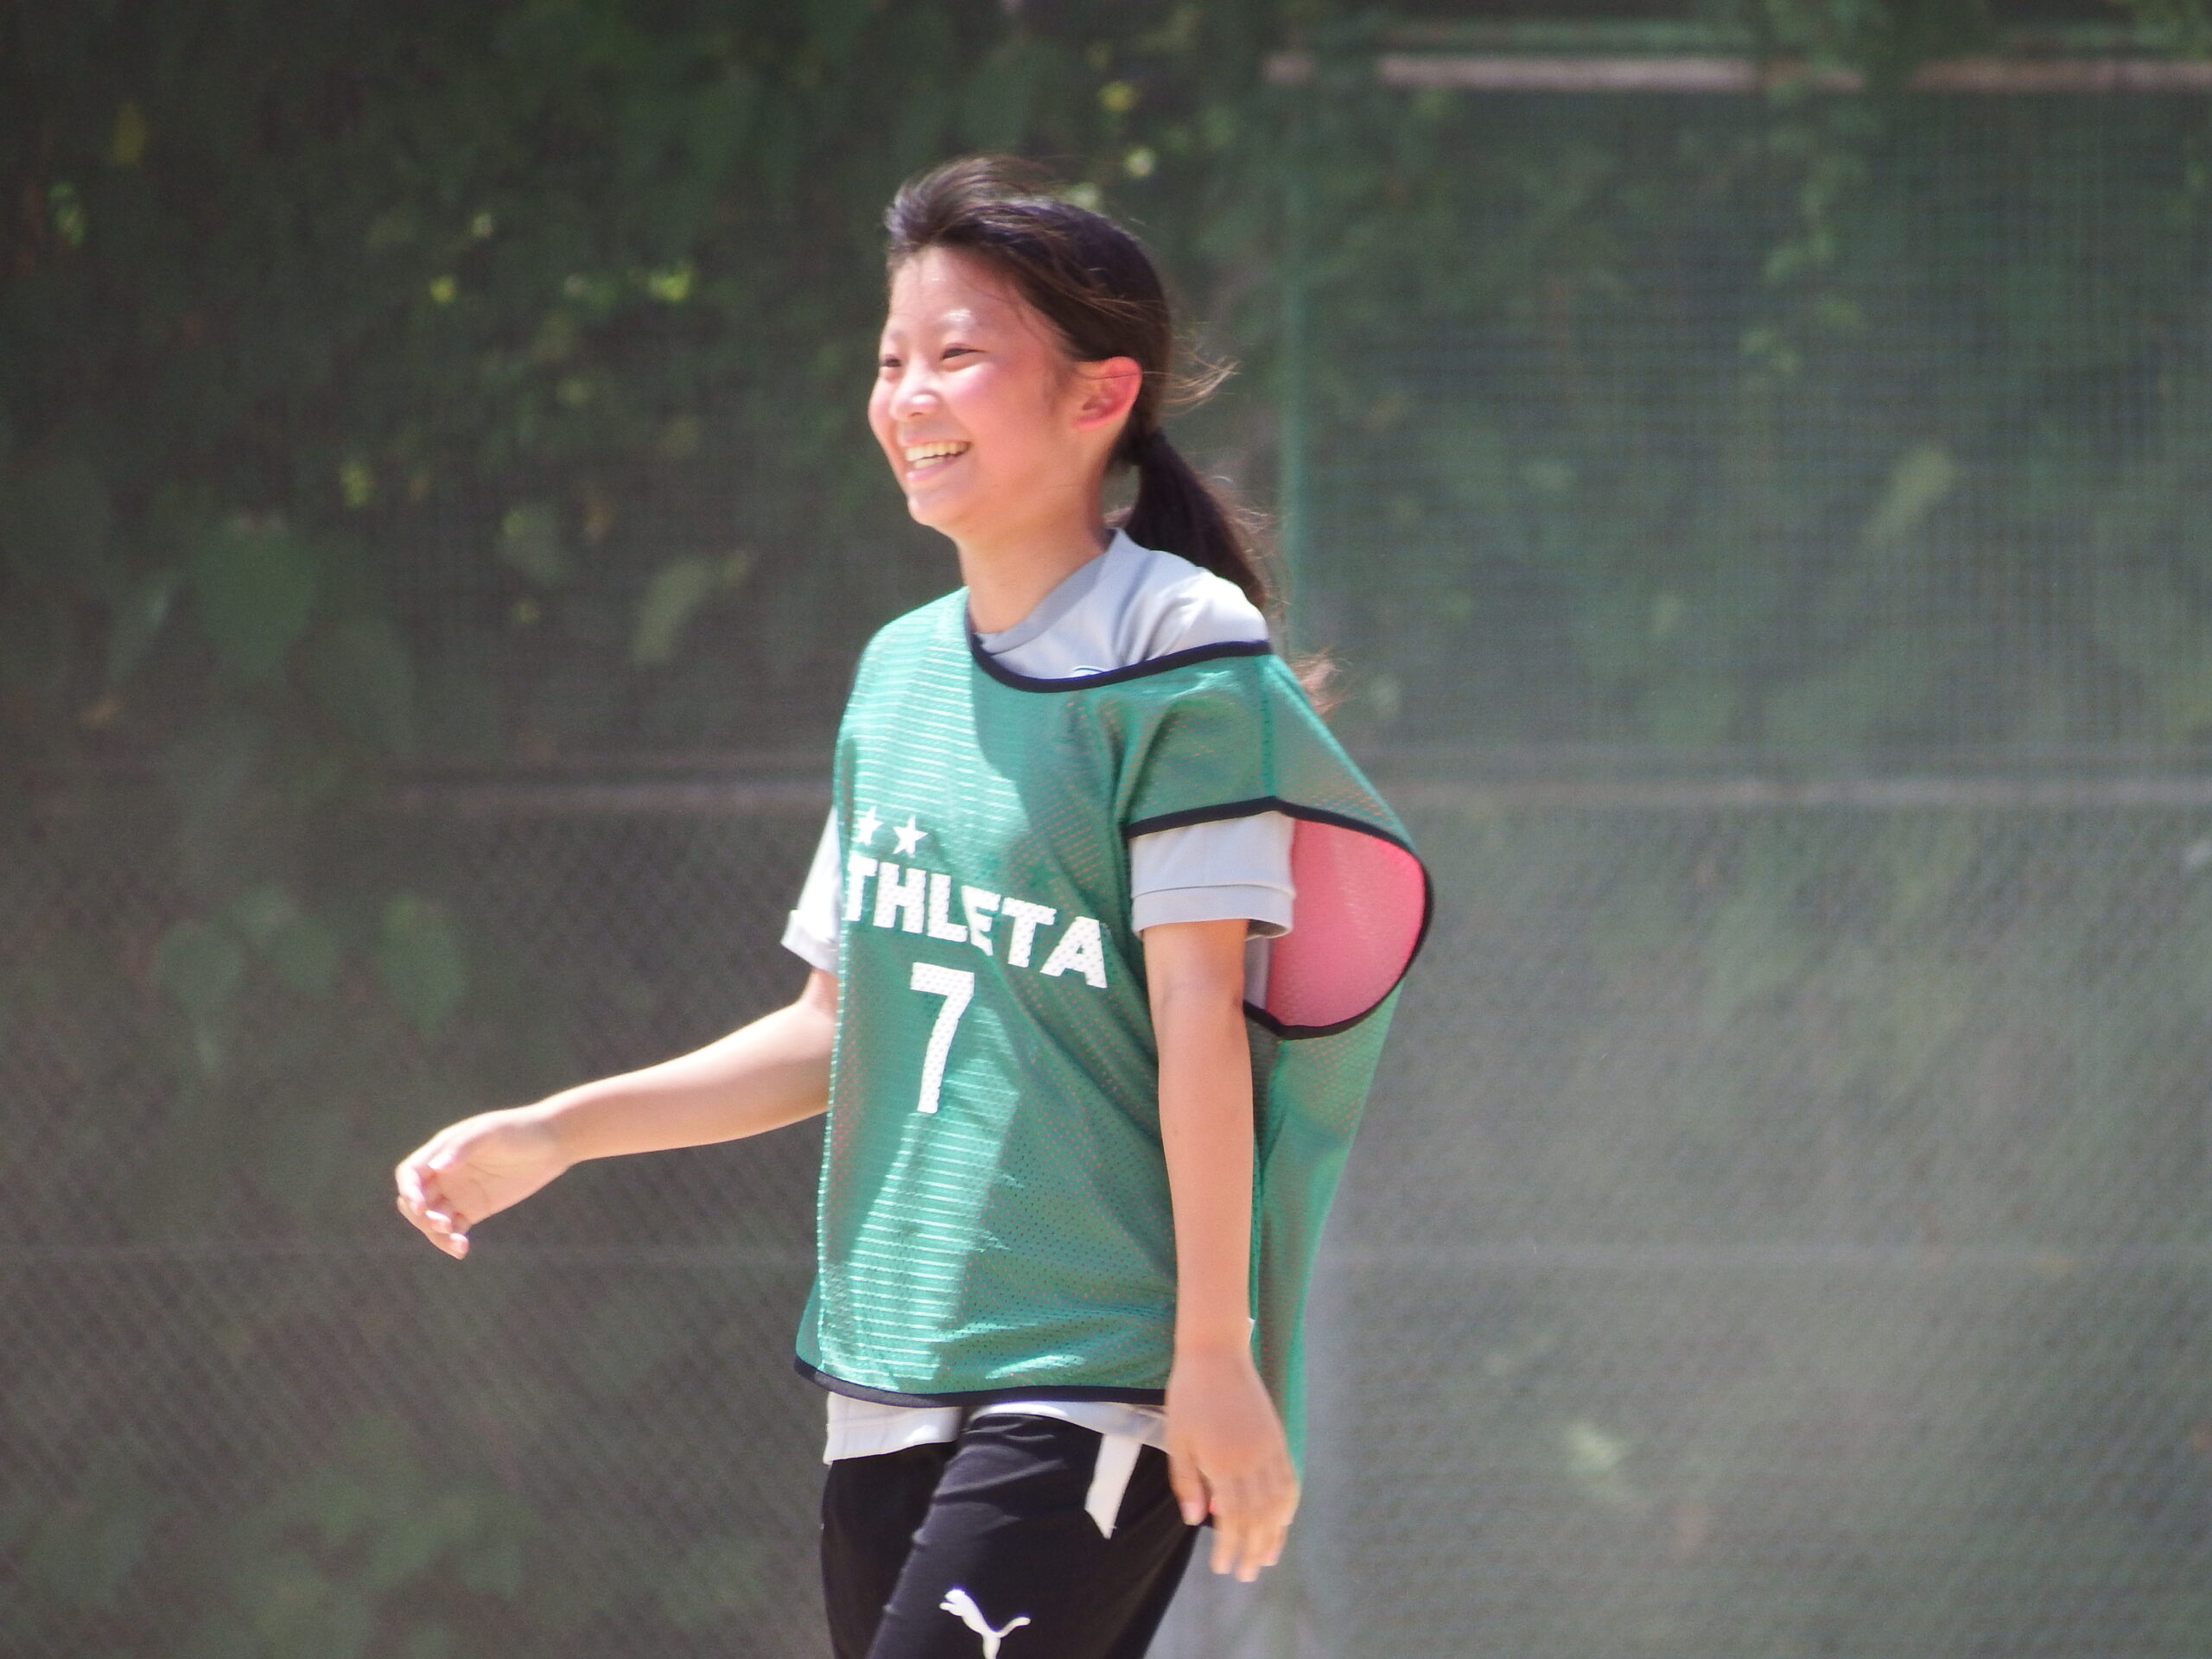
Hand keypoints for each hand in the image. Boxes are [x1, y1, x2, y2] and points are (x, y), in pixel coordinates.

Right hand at [393, 1107, 567, 1258]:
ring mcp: (457, 1193)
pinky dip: (452, 1241)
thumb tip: (437, 1167)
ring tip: (459, 1244)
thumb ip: (463, 1147)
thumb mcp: (490, 1132)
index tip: (420, 1208)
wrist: (552, 1143)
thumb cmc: (518, 1129)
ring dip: (436, 1234)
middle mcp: (443, 1174)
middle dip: (421, 1217)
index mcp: (441, 1150)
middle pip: (415, 1201)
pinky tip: (462, 1248)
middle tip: (443, 1224)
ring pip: (432, 1220)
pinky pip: (453, 1230)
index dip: (408, 1191)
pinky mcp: (473, 1210)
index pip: (410, 1173)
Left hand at [1164, 1345, 1298, 1580]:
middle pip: (1259, 1517)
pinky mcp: (1277, 1438)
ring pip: (1279, 1503)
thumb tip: (1196, 1522)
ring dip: (1274, 1534)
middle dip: (1252, 1549)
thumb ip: (1187, 1483)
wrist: (1216, 1354)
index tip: (1223, 1567)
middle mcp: (1252, 1461)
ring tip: (1267, 1558)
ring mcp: (1269, 1449)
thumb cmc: (1188, 1396)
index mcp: (1224, 1464)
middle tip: (1246, 1574)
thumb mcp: (1177, 1441)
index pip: (1232, 1519)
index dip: (1229, 1547)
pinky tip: (1283, 1520)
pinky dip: (1288, 1505)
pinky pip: (1289, 1479)